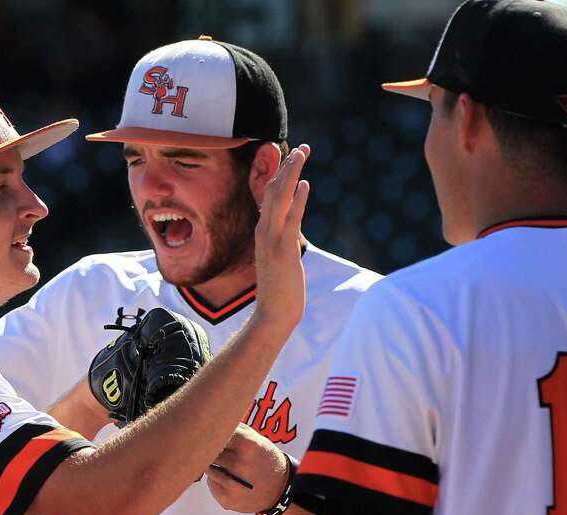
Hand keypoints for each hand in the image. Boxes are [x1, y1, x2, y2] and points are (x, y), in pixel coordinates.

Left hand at [208, 423, 290, 512]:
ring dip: (213, 464)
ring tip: (229, 466)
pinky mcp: (227, 499)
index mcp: (248, 445)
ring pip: (208, 467)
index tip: (210, 433)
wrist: (281, 490)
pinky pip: (211, 483)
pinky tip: (230, 480)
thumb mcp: (257, 439)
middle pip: (209, 451)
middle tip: (219, 450)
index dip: (212, 433)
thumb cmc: (266, 459)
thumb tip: (212, 420)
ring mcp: (233, 484)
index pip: (216, 433)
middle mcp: (240, 464)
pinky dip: (216, 480)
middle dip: (211, 449)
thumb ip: (236, 428)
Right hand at [254, 145, 309, 329]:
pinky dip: (298, 199)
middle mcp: (263, 231)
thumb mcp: (279, 258)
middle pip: (274, 191)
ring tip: (302, 154)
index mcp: (262, 232)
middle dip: (288, 167)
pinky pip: (291, 219)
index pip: (270, 196)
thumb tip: (290, 230)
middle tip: (302, 147)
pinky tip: (305, 183)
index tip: (292, 157)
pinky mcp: (283, 250)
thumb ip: (283, 240)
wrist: (272, 314)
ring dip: (291, 174)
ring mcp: (271, 240)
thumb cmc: (279, 290)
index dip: (281, 174)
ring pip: (280, 199)